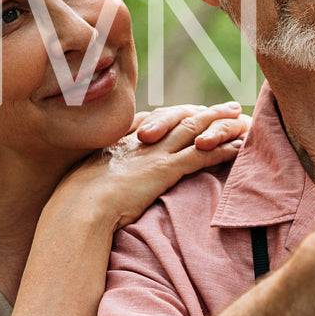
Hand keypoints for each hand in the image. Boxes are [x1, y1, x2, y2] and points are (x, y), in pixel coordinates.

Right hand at [42, 102, 249, 231]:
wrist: (78, 208)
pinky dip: (223, 149)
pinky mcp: (166, 169)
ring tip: (240, 119)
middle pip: (180, 118)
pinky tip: (239, 147)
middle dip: (206, 111)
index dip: (176, 114)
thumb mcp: (83, 181)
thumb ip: (95, 176)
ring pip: (196, 130)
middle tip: (227, 107)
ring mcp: (154, 153)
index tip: (190, 111)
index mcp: (120, 141)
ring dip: (221, 124)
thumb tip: (93, 186)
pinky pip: (202, 154)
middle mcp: (139, 141)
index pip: (155, 119)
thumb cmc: (74, 203)